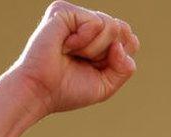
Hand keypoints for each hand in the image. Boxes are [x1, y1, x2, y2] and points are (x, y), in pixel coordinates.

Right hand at [4, 1, 139, 117]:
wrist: (40, 92)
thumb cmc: (69, 89)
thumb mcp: (107, 84)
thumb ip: (125, 67)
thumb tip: (122, 43)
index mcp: (98, 39)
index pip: (130, 40)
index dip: (120, 58)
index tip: (96, 69)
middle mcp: (87, 24)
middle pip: (123, 31)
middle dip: (107, 55)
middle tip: (82, 62)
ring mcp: (76, 16)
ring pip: (112, 26)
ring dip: (95, 49)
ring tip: (71, 54)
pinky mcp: (64, 11)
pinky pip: (96, 23)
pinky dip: (84, 41)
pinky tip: (65, 45)